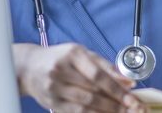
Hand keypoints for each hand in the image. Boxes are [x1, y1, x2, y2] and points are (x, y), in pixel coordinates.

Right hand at [13, 43, 146, 112]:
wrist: (29, 68)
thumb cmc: (60, 59)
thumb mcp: (82, 55)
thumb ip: (105, 66)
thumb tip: (128, 81)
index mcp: (72, 55)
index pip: (97, 75)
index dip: (116, 88)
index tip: (131, 97)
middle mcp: (60, 71)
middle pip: (93, 92)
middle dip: (115, 102)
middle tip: (131, 108)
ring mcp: (54, 89)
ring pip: (86, 105)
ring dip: (106, 111)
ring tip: (121, 112)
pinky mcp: (52, 104)